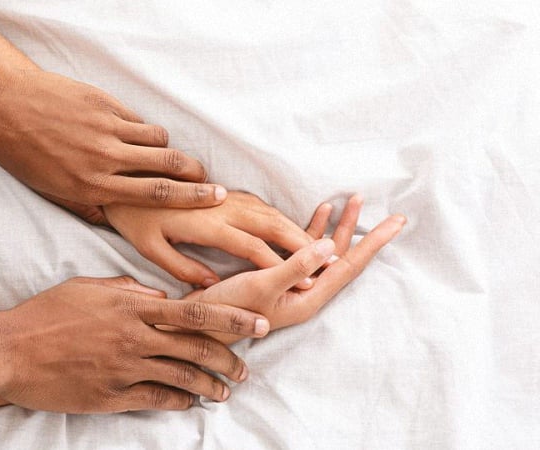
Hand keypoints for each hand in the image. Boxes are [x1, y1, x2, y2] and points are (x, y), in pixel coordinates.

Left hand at [0, 67, 226, 215]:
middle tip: (211, 180)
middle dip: (196, 174)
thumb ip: (86, 204)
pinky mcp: (102, 103)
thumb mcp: (51, 190)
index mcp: (92, 185)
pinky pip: (136, 119)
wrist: (1, 104)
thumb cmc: (22, 153)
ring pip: (156, 139)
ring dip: (168, 149)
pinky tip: (134, 133)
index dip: (190, 198)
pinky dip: (141, 128)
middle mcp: (104, 158)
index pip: (155, 195)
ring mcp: (105, 128)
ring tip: (171, 156)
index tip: (215, 198)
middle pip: (167, 166)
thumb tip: (111, 218)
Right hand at [0, 276, 269, 412]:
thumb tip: (158, 296)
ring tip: (225, 391)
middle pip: (196, 349)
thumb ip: (127, 290)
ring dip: (209, 386)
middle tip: (246, 367)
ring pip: (181, 379)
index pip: (195, 311)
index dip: (231, 318)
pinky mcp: (111, 396)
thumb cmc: (45, 314)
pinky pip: (155, 400)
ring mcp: (124, 369)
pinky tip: (189, 403)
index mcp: (131, 307)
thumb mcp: (87, 288)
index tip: (258, 323)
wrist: (9, 351)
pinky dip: (178, 402)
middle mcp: (134, 338)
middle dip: (229, 358)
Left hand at [103, 191, 331, 286]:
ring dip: (296, 228)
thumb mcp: (151, 249)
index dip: (280, 264)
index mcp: (205, 224)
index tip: (303, 281)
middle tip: (330, 260)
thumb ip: (183, 268)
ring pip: (269, 211)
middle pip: (270, 224)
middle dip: (302, 243)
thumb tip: (211, 284)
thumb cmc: (135, 220)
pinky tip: (292, 229)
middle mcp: (221, 206)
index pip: (251, 246)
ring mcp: (224, 196)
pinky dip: (280, 217)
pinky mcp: (223, 190)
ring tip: (322, 246)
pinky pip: (259, 204)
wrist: (125, 178)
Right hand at [181, 195, 405, 343]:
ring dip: (338, 226)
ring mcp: (293, 286)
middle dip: (360, 229)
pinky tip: (319, 213)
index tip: (398, 223)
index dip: (374, 243)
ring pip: (324, 252)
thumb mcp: (262, 285)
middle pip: (342, 257)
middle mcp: (306, 292)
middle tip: (380, 206)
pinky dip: (313, 230)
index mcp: (309, 298)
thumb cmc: (228, 309)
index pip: (350, 266)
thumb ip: (296, 266)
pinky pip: (304, 250)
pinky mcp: (277, 277)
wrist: (198, 322)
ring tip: (352, 201)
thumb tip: (330, 245)